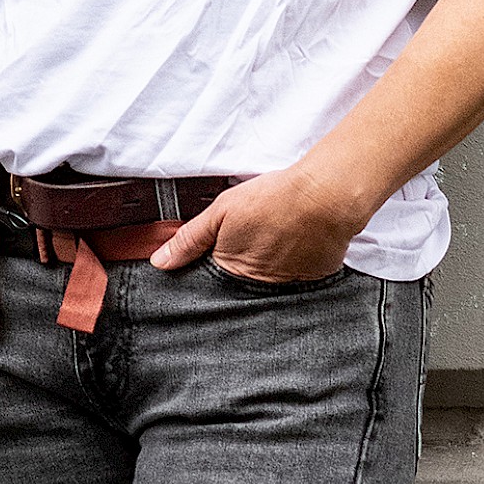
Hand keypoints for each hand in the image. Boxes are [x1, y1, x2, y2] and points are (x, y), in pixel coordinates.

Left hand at [149, 161, 362, 282]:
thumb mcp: (221, 212)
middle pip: (241, 284)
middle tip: (256, 238)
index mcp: (231, 272)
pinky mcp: (312, 281)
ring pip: (269, 282)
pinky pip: (296, 278)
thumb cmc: (272, 199)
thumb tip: (160, 263)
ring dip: (270, 266)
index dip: (214, 265)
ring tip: (277, 238)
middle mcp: (258, 287)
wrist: (324, 196)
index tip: (221, 250)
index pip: (212, 282)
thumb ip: (189, 239)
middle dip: (242, 266)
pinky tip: (297, 243)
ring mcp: (287, 287)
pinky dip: (294, 264)